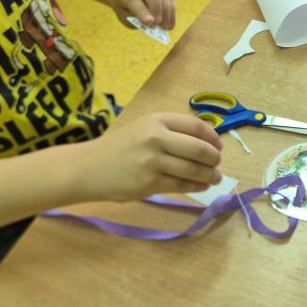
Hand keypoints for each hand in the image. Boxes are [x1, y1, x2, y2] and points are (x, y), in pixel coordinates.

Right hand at [82, 113, 223, 200]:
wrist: (88, 168)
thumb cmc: (119, 148)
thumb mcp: (143, 128)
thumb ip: (171, 132)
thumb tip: (207, 143)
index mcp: (156, 120)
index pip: (196, 126)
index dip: (213, 137)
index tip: (219, 146)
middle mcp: (156, 137)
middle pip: (199, 148)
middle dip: (214, 158)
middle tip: (217, 164)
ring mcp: (152, 161)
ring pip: (193, 169)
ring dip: (210, 175)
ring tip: (216, 178)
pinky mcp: (148, 183)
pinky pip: (181, 185)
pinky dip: (196, 186)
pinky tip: (201, 186)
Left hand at [111, 0, 175, 29]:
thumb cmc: (125, 6)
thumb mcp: (124, 16)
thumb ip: (135, 20)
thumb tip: (153, 24)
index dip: (141, 11)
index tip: (149, 22)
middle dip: (156, 7)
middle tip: (157, 24)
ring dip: (167, 11)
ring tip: (166, 27)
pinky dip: (172, 10)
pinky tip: (170, 23)